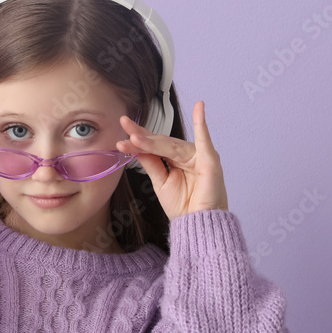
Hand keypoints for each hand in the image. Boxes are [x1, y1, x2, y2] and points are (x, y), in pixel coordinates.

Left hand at [115, 100, 227, 220]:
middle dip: (141, 138)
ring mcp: (199, 156)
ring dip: (152, 140)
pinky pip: (205, 140)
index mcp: (176, 159)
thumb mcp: (161, 182)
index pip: (155, 146)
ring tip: (134, 136)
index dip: (139, 139)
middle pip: (161, 142)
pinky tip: (199, 108)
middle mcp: (187, 154)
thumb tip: (135, 147)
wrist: (198, 224)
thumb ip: (151, 163)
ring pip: (171, 145)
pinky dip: (202, 124)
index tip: (121, 136)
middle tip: (124, 126)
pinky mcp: (210, 160)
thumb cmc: (183, 206)